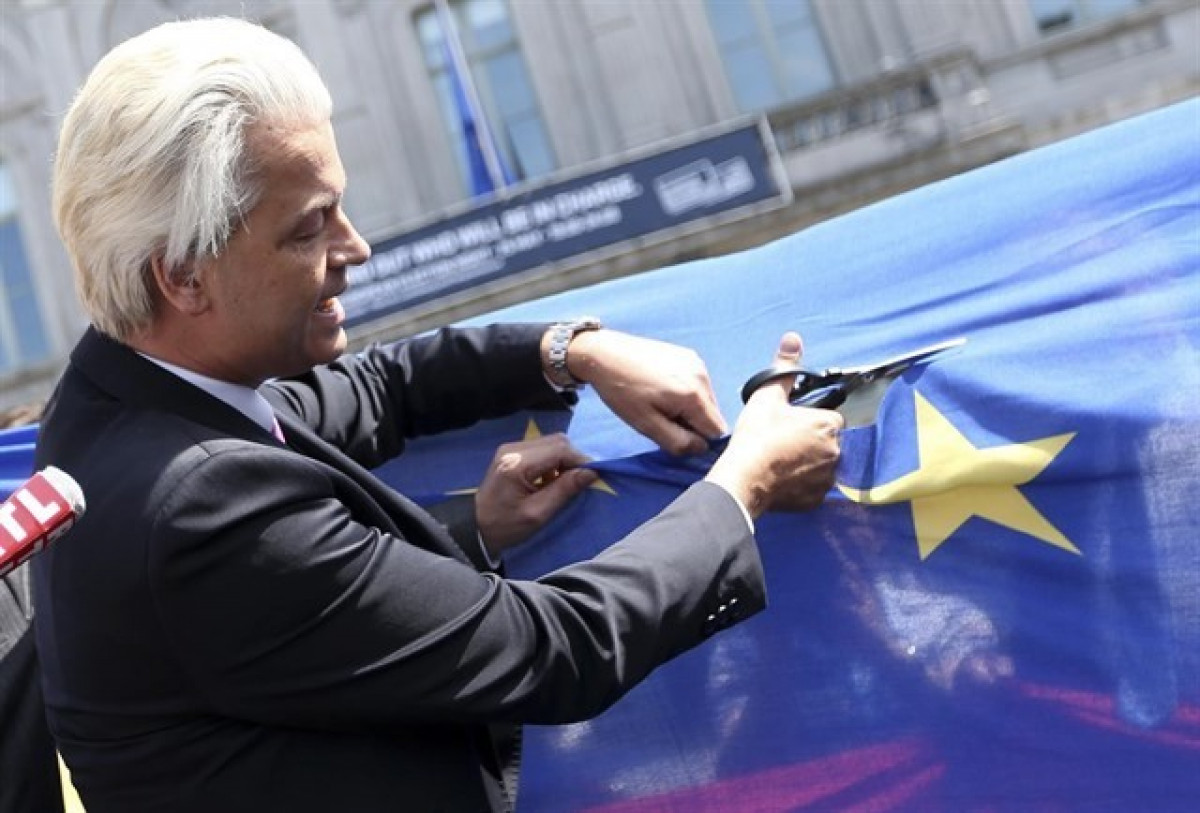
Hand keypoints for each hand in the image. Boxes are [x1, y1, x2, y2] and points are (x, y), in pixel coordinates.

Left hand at [475, 434, 598, 555]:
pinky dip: (554, 461)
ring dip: (564, 459)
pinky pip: (542, 449)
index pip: (559, 449)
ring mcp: (511, 448)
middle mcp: (513, 448)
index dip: (581, 460)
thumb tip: (592, 472)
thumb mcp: (537, 514)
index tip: (595, 476)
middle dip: (574, 459)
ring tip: (567, 482)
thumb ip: (564, 490)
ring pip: (551, 443)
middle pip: (556, 441)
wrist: (474, 527)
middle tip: (582, 481)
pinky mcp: (512, 452)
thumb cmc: (505, 526)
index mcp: (517, 464)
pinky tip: (552, 479)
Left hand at [563, 330, 726, 455]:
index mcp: (694, 395)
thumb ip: (678, 442)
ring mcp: (697, 363)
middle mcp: (702, 376)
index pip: (717, 432)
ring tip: (660, 400)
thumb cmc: (621, 391)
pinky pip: (699, 384)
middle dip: (693, 423)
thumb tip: (701, 448)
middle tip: (663, 416)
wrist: (604, 354)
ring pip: (706, 400)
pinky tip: (662, 386)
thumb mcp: (646, 425)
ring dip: (689, 407)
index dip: (698, 439)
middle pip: (713, 415)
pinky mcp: (690, 356)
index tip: (674, 433)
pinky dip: (686, 391)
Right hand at [705, 332, 841, 516]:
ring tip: (780, 461)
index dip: (809, 419)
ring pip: (822, 465)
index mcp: (828, 424)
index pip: (828, 418)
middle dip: (810, 441)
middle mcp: (835, 452)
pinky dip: (801, 484)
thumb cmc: (756, 437)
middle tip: (782, 442)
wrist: (744, 478)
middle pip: (827, 442)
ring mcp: (827, 478)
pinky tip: (782, 479)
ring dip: (807, 463)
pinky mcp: (816, 499)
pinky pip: (813, 488)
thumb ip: (784, 368)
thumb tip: (793, 339)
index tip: (790, 424)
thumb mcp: (768, 396)